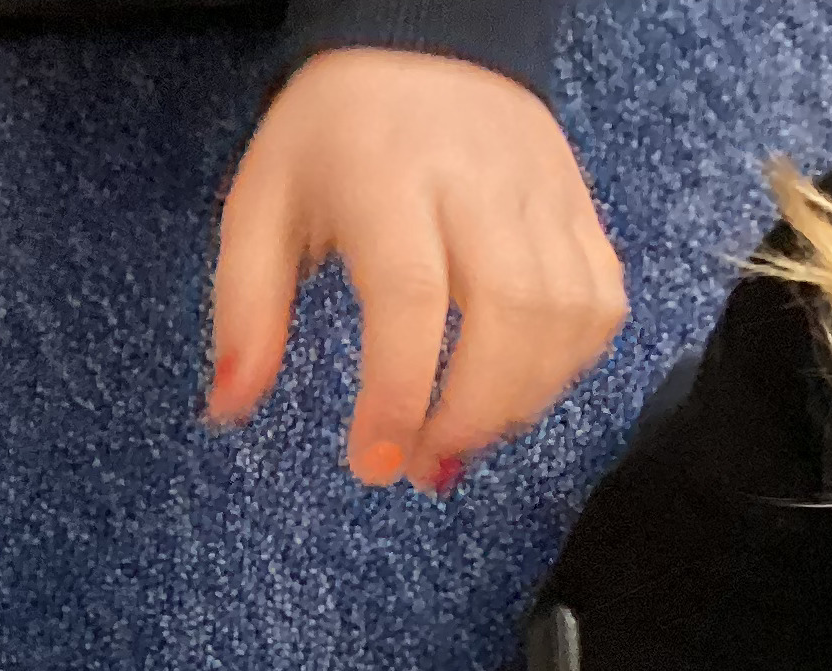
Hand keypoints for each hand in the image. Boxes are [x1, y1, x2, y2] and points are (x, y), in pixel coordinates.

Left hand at [208, 48, 625, 490]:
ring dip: (521, 402)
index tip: (374, 461)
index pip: (411, 294)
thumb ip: (245, 308)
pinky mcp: (581, 207)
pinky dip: (566, 367)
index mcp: (389, 177)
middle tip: (423, 466)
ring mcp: (544, 192)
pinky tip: (513, 392)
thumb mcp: (260, 205)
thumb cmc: (332, 137)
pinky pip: (600, 301)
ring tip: (460, 439)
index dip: (399, 390)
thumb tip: (231, 408)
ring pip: (567, 314)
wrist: (424, 42)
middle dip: (472, 412)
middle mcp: (480, 181)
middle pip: (510, 310)